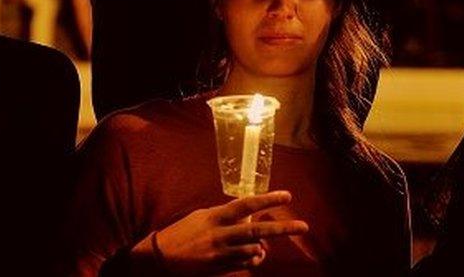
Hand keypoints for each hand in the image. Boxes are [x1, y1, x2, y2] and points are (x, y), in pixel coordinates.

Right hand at [131, 190, 308, 274]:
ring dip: (262, 247)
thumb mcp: (203, 217)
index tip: (287, 195)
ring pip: (254, 250)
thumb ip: (226, 216)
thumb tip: (249, 217)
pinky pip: (245, 264)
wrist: (160, 257)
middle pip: (257, 230)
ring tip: (262, 245)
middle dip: (283, 228)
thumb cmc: (182, 232)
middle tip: (303, 226)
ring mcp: (220, 253)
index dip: (268, 199)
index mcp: (216, 216)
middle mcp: (220, 234)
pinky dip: (253, 259)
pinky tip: (252, 256)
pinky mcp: (219, 268)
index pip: (247, 205)